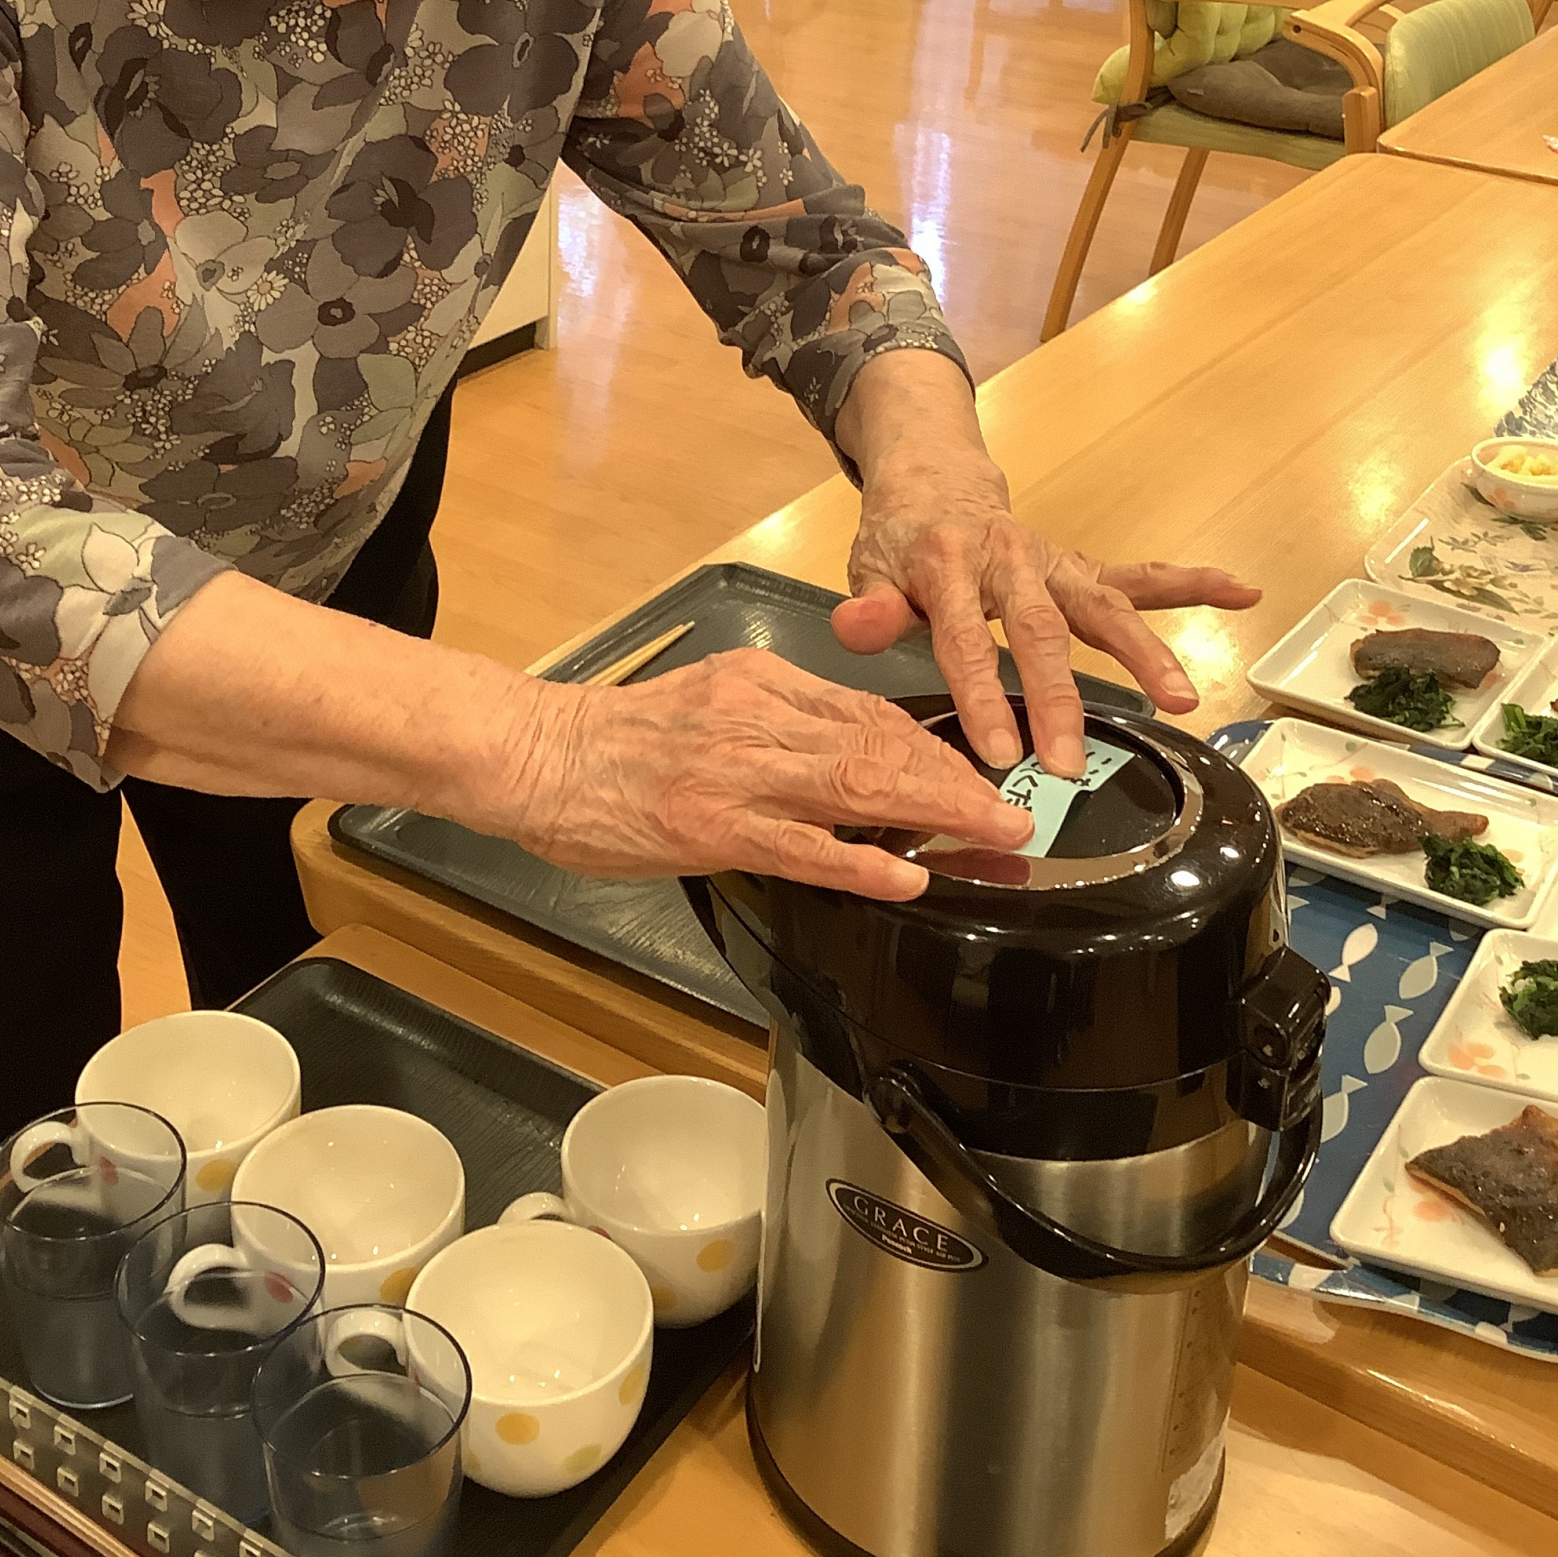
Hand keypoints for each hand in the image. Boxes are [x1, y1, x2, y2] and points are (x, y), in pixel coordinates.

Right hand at [502, 649, 1034, 901]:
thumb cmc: (616, 740)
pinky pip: (802, 846)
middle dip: (960, 781)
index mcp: (761, 682)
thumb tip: (850, 751)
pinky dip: (862, 860)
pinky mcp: (714, 826)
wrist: (537, 754)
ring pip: (857, 784)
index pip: (870, 711)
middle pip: (881, 743)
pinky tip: (909, 874)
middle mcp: (760, 717)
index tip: (983, 775)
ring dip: (938, 811)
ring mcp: (739, 773)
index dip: (937, 747)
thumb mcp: (710, 701)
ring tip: (995, 835)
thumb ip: (778, 720)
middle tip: (1019, 812)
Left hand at [833, 353, 1260, 776]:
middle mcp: (1009, 560)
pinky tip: (1243, 591)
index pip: (965, 638)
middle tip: (1070, 762)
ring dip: (1145, 652)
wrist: (934, 483)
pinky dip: (1192, 583)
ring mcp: (1052, 564)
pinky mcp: (1080, 569)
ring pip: (1102, 608)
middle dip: (1059, 698)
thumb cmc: (900, 542)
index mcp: (948, 565)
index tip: (1000, 752)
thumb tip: (860, 628)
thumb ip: (870, 605)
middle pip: (1040, 632)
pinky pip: (1140, 577)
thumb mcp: (868, 567)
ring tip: (1181, 698)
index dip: (982, 695)